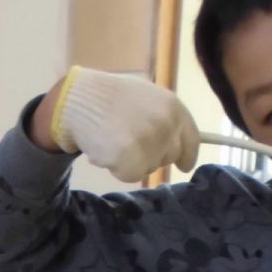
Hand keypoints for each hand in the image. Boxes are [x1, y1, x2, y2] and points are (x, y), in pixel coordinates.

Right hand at [35, 67, 201, 183]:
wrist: (80, 98)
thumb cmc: (110, 96)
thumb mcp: (146, 97)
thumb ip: (165, 118)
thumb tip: (180, 150)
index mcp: (173, 107)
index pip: (191, 140)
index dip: (187, 156)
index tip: (184, 166)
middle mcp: (167, 125)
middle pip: (169, 156)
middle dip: (152, 154)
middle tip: (128, 139)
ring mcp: (150, 143)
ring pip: (149, 167)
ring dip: (133, 160)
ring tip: (114, 139)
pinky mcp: (131, 160)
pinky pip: (130, 175)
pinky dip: (117, 168)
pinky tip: (107, 149)